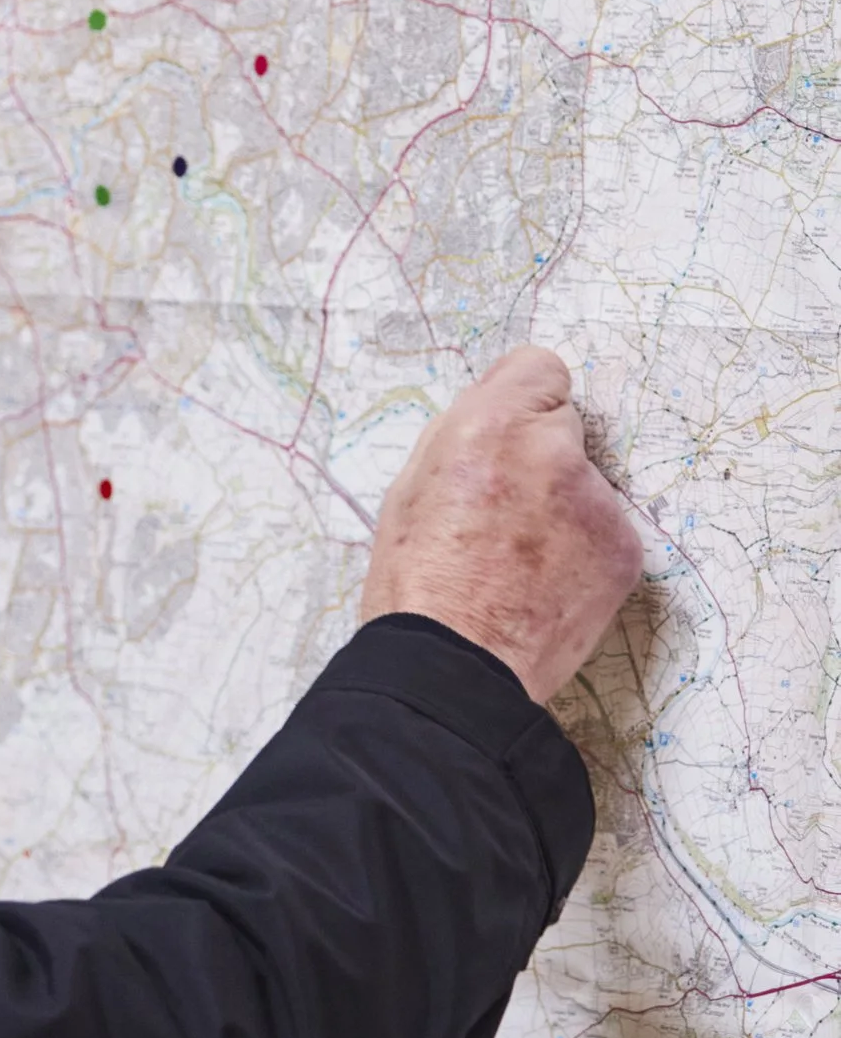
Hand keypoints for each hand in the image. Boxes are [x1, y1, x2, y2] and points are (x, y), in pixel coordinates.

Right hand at [361, 345, 643, 703]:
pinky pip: (605, 529)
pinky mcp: (624, 550)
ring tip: (518, 562)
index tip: (508, 435)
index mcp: (490, 425)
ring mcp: (597, 503)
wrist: (454, 669)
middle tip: (502, 512)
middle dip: (541, 457)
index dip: (521, 403)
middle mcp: (553, 451)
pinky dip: (582, 551)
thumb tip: (501, 410)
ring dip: (562, 508)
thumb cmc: (418, 584)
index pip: (541, 368)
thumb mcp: (412, 485)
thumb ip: (466, 435)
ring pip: (586, 483)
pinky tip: (544, 585)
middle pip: (564, 426)